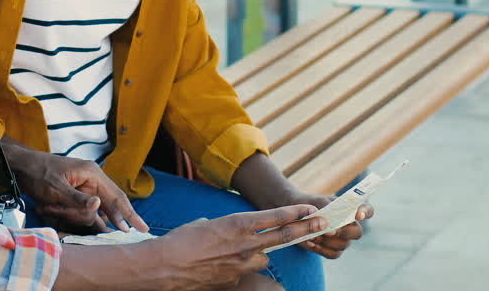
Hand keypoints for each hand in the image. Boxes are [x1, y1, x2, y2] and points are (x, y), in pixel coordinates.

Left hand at [9, 146, 146, 232]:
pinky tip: (67, 214)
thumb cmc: (39, 173)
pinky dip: (73, 215)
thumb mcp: (56, 187)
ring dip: (73, 214)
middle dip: (100, 217)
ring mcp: (85, 187)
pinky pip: (83, 209)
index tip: (140, 227)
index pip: (117, 197)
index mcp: (93, 174)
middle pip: (109, 204)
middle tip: (118, 230)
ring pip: (93, 210)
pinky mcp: (76, 194)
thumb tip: (98, 206)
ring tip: (50, 205)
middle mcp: (92, 180)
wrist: (21, 166)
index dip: (129, 214)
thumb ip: (77, 199)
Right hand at [146, 204, 323, 289]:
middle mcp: (245, 244)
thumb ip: (220, 226)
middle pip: (283, 237)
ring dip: (260, 254)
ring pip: (263, 258)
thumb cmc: (180, 240)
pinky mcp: (234, 280)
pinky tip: (221, 264)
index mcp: (238, 224)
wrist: (165, 267)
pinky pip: (244, 271)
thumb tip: (222, 230)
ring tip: (244, 250)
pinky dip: (239, 267)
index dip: (296, 213)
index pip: (275, 217)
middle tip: (322, 223)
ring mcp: (242, 264)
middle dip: (305, 229)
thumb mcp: (203, 224)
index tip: (311, 208)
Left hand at [275, 192, 371, 259]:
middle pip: (358, 232)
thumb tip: (328, 219)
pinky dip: (322, 249)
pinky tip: (312, 242)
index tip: (358, 214)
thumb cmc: (310, 204)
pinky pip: (333, 254)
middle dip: (345, 232)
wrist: (298, 215)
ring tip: (314, 234)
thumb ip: (324, 207)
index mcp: (350, 210)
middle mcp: (351, 226)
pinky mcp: (334, 250)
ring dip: (328, 240)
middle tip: (330, 230)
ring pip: (344, 244)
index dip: (366, 212)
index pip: (367, 210)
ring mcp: (344, 240)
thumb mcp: (316, 201)